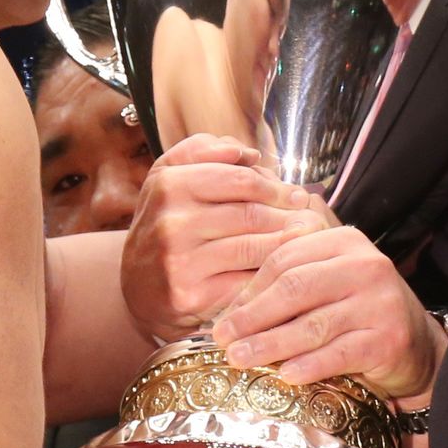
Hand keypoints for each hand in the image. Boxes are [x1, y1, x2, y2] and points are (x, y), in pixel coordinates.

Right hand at [120, 133, 325, 336]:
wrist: (137, 285)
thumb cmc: (165, 222)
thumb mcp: (170, 176)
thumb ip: (204, 150)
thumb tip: (247, 152)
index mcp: (169, 184)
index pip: (239, 179)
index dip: (275, 187)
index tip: (297, 195)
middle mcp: (171, 222)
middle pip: (250, 214)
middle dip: (287, 216)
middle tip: (311, 219)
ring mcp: (180, 261)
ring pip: (252, 247)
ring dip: (286, 243)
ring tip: (306, 240)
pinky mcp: (190, 296)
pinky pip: (245, 282)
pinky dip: (270, 275)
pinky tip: (284, 270)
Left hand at [211, 225, 446, 398]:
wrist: (417, 344)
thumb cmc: (359, 310)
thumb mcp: (330, 279)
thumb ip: (292, 273)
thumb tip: (229, 292)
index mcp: (344, 241)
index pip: (286, 258)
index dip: (250, 288)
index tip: (225, 314)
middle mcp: (365, 265)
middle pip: (295, 288)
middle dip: (253, 315)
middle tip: (223, 338)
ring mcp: (379, 302)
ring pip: (313, 324)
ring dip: (270, 344)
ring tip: (240, 359)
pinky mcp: (389, 339)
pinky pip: (339, 354)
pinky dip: (308, 365)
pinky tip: (284, 375)